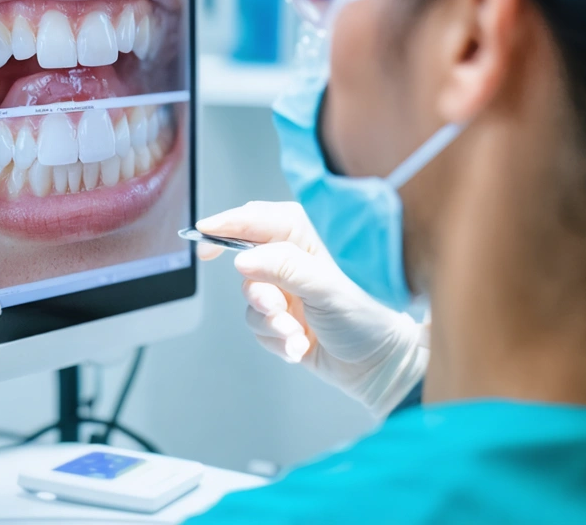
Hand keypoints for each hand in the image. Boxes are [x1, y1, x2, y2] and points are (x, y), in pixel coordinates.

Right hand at [196, 201, 427, 415]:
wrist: (380, 366)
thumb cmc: (367, 317)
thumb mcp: (327, 288)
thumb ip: (285, 268)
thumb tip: (244, 258)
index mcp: (307, 239)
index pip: (261, 219)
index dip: (230, 222)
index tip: (205, 232)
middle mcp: (293, 262)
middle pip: (247, 264)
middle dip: (259, 292)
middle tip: (276, 308)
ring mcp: (286, 293)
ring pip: (251, 302)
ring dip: (272, 323)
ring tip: (297, 335)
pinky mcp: (282, 322)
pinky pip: (259, 329)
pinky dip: (278, 341)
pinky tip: (301, 348)